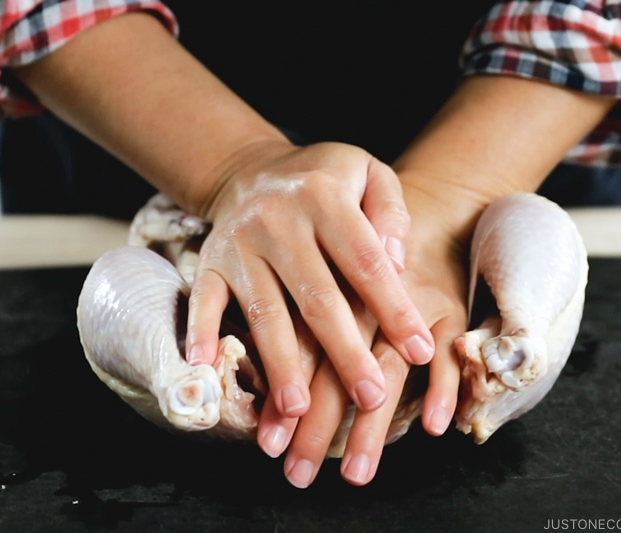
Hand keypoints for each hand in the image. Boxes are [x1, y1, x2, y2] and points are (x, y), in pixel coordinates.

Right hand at [185, 141, 434, 422]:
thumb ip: (392, 210)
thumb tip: (398, 261)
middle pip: (316, 296)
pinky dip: (200, 334)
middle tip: (370, 398)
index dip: (393, 308)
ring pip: (264, 311)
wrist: (253, 171)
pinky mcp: (209, 262)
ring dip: (281, 362)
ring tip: (299, 409)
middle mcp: (279, 221)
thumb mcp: (369, 172)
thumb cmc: (325, 180)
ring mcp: (239, 244)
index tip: (420, 352)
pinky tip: (207, 367)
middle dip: (345, 352)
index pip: (365, 261)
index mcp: (325, 197)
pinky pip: (203, 301)